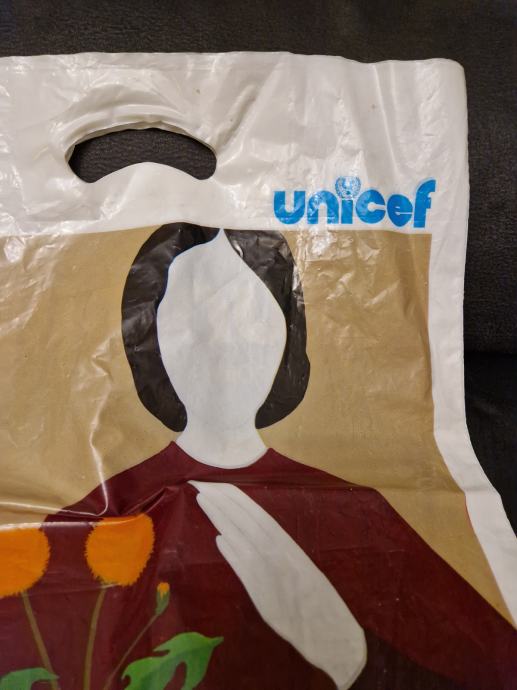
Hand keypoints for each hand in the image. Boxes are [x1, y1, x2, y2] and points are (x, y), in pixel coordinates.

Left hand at [191, 481, 366, 689]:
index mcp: (289, 544)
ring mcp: (267, 570)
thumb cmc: (318, 600)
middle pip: (245, 521)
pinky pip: (242, 566)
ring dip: (220, 518)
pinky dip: (230, 552)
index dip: (238, 499)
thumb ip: (280, 551)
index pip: (258, 514)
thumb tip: (256, 537)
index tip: (221, 485)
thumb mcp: (302, 567)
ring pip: (240, 537)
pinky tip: (218, 538)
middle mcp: (277, 552)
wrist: (328, 630)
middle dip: (223, 502)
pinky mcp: (260, 592)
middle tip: (202, 485)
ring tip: (204, 501)